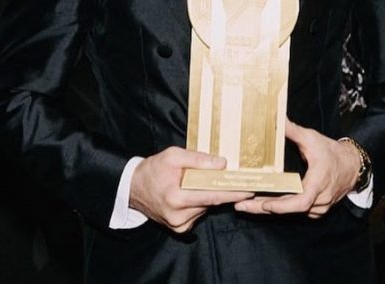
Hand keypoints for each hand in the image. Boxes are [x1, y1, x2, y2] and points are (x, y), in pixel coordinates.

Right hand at [129, 147, 253, 233]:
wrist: (134, 187)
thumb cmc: (153, 169)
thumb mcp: (174, 156)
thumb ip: (198, 160)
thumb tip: (223, 164)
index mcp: (176, 198)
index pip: (212, 196)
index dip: (232, 193)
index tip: (250, 190)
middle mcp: (178, 216)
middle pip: (211, 202)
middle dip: (223, 191)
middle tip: (235, 180)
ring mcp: (178, 225)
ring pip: (205, 208)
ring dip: (208, 196)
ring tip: (198, 183)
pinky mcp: (179, 229)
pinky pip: (198, 214)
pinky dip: (199, 203)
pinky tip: (190, 194)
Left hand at [234, 119, 361, 218]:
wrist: (352, 166)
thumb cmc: (332, 152)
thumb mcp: (312, 139)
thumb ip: (293, 130)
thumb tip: (276, 118)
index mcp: (318, 182)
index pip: (301, 201)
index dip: (282, 206)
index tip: (264, 204)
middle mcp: (319, 199)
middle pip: (289, 210)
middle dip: (263, 208)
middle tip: (241, 206)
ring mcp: (318, 207)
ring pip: (291, 212)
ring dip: (269, 208)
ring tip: (245, 204)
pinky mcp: (315, 210)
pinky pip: (295, 211)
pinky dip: (279, 208)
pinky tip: (261, 202)